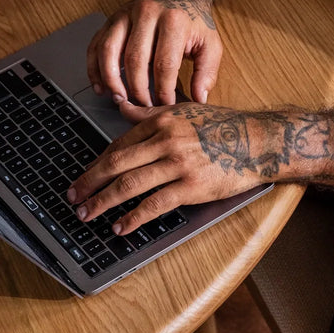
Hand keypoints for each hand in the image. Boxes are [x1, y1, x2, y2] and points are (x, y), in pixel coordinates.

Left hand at [66, 100, 277, 235]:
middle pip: (117, 163)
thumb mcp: (186, 110)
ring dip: (103, 202)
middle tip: (73, 196)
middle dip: (90, 182)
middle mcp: (167, 140)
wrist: (260, 142)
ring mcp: (179, 164)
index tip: (84, 177)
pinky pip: (155, 204)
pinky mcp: (192, 186)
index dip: (97, 163)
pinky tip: (120, 227)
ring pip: (130, 184)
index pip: (119, 144)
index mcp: (163, 121)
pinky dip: (133, 217)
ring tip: (87, 214)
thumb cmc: (226, 127)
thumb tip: (120, 106)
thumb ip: (150, 112)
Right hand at [87, 0, 222, 106]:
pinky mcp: (111, 19)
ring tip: (119, 99)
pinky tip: (101, 86)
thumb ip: (207, 72)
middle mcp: (147, 14)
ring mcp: (125, 15)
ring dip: (111, 79)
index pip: (164, 63)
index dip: (163, 90)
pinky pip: (95, 45)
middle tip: (143, 106)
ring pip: (109, 51)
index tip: (165, 105)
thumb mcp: (210, 43)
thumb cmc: (193, 21)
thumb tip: (199, 99)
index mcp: (174, 21)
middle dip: (137, 89)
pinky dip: (94, 68)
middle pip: (135, 59)